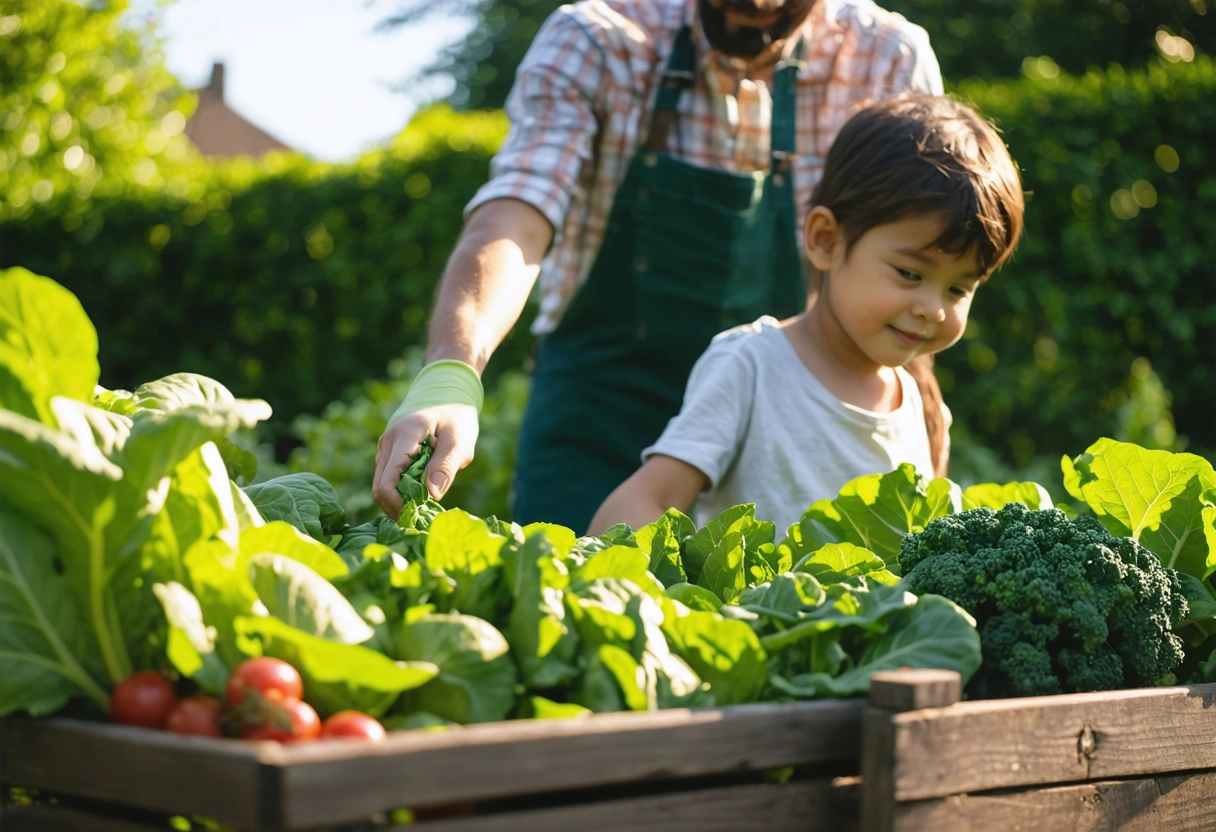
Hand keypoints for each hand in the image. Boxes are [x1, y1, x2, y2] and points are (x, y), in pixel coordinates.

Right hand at [372, 404, 479, 518]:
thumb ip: (445, 466)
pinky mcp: (389, 453)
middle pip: (380, 488)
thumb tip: (432, 495)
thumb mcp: (459, 440)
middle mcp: (388, 442)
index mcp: (404, 436)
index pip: (387, 482)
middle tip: (425, 515)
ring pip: (382, 485)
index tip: (422, 512)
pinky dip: (402, 490)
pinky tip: (422, 492)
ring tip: (427, 503)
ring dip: (401, 499)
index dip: (400, 505)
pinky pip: (389, 478)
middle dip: (399, 507)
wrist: (447, 394)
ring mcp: (386, 447)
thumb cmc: (456, 417)